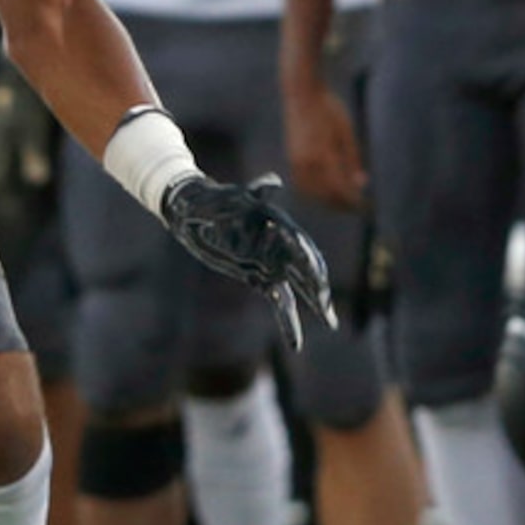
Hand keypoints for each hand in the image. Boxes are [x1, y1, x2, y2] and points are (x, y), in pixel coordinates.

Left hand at [161, 174, 335, 349]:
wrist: (193, 212)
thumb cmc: (213, 200)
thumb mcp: (231, 198)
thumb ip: (254, 193)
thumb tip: (272, 182)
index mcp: (278, 225)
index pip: (299, 245)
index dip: (308, 261)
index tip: (316, 279)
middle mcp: (280, 245)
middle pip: (305, 268)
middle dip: (317, 287)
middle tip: (326, 308)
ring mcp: (271, 262)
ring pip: (298, 287)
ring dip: (314, 304)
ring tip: (331, 322)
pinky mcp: (260, 276)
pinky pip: (280, 300)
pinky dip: (288, 319)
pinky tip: (296, 343)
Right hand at [282, 80, 365, 209]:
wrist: (302, 94)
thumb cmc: (328, 109)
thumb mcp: (347, 132)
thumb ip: (353, 159)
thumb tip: (361, 183)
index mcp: (322, 156)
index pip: (340, 189)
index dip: (354, 202)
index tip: (367, 206)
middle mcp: (306, 163)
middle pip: (325, 196)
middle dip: (342, 205)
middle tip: (359, 208)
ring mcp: (295, 162)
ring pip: (311, 194)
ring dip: (327, 202)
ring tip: (343, 203)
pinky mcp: (291, 159)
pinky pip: (301, 185)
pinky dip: (314, 194)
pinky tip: (325, 192)